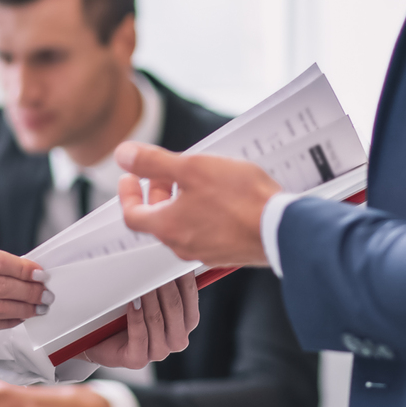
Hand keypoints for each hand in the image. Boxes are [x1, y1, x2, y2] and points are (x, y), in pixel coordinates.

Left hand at [80, 271, 200, 367]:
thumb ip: (163, 282)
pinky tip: (132, 303)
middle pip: (176, 310)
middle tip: (154, 268)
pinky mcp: (137, 360)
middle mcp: (175, 340)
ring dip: (149, 300)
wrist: (100, 338)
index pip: (191, 301)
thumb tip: (170, 257)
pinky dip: (136, 318)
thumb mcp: (149, 296)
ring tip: (141, 283)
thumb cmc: (127, 314)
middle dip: (165, 287)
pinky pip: (140, 337)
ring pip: (157, 322)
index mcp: (184, 324)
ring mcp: (157, 351)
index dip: (183, 281)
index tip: (173, 262)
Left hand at [115, 143, 280, 267]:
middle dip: (156, 193)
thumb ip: (153, 162)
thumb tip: (123, 155)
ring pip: (182, 225)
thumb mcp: (192, 168)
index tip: (129, 177)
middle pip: (157, 219)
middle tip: (163, 172)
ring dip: (180, 201)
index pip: (132, 215)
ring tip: (195, 179)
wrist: (282, 229)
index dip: (127, 194)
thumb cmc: (239, 199)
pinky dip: (200, 212)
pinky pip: (204, 231)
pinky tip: (220, 196)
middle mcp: (183, 245)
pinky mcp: (227, 251)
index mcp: (168, 227)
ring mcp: (206, 251)